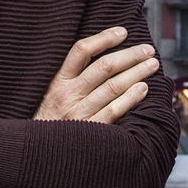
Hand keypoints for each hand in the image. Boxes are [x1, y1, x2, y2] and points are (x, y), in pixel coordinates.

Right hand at [34, 27, 158, 122]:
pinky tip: (144, 89)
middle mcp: (67, 95)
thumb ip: (69, 78)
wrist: (36, 155)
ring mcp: (78, 113)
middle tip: (148, 49)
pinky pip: (114, 111)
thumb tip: (100, 56)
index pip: (81, 51)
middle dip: (130, 55)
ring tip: (152, 65)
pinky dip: (131, 98)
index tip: (122, 32)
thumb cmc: (47, 122)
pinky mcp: (89, 131)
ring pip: (113, 86)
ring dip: (137, 73)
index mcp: (57, 82)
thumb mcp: (49, 95)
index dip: (104, 38)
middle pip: (103, 67)